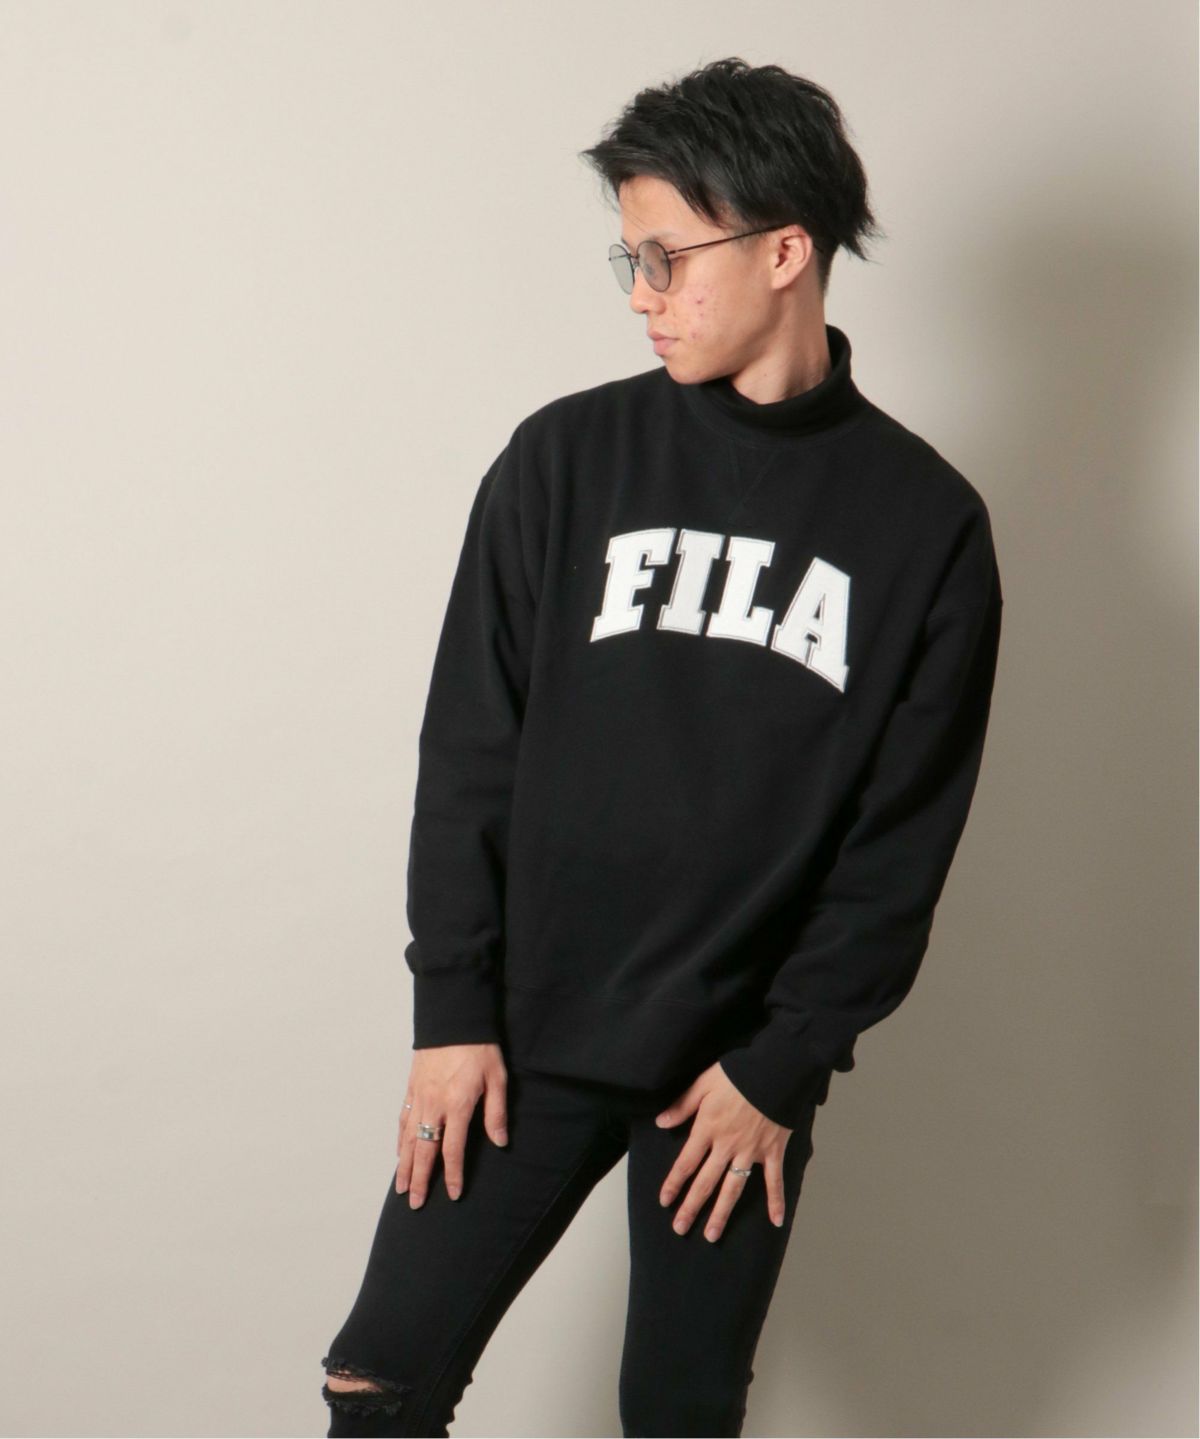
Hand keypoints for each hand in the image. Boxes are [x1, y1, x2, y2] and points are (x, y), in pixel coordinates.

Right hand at [395, 1043, 508, 1207]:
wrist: (453, 1018)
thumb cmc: (479, 1047)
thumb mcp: (497, 1078)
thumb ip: (496, 1112)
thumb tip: (500, 1142)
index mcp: (457, 1105)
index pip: (453, 1149)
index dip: (453, 1174)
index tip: (453, 1194)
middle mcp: (434, 1105)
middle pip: (424, 1150)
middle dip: (420, 1179)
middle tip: (415, 1203)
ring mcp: (420, 1097)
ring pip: (408, 1138)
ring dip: (404, 1165)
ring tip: (401, 1187)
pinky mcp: (412, 1087)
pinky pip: (403, 1119)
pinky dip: (400, 1139)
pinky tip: (400, 1151)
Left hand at [654, 1060, 791, 1240]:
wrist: (775, 1071)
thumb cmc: (738, 1074)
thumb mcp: (704, 1083)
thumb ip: (682, 1105)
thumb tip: (660, 1122)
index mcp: (708, 1128)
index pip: (686, 1162)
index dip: (673, 1183)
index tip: (664, 1201)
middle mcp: (727, 1146)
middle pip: (705, 1182)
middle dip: (691, 1206)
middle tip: (679, 1228)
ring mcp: (751, 1152)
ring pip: (733, 1188)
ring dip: (722, 1213)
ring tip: (711, 1235)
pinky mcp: (772, 1151)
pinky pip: (774, 1180)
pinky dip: (777, 1201)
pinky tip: (776, 1222)